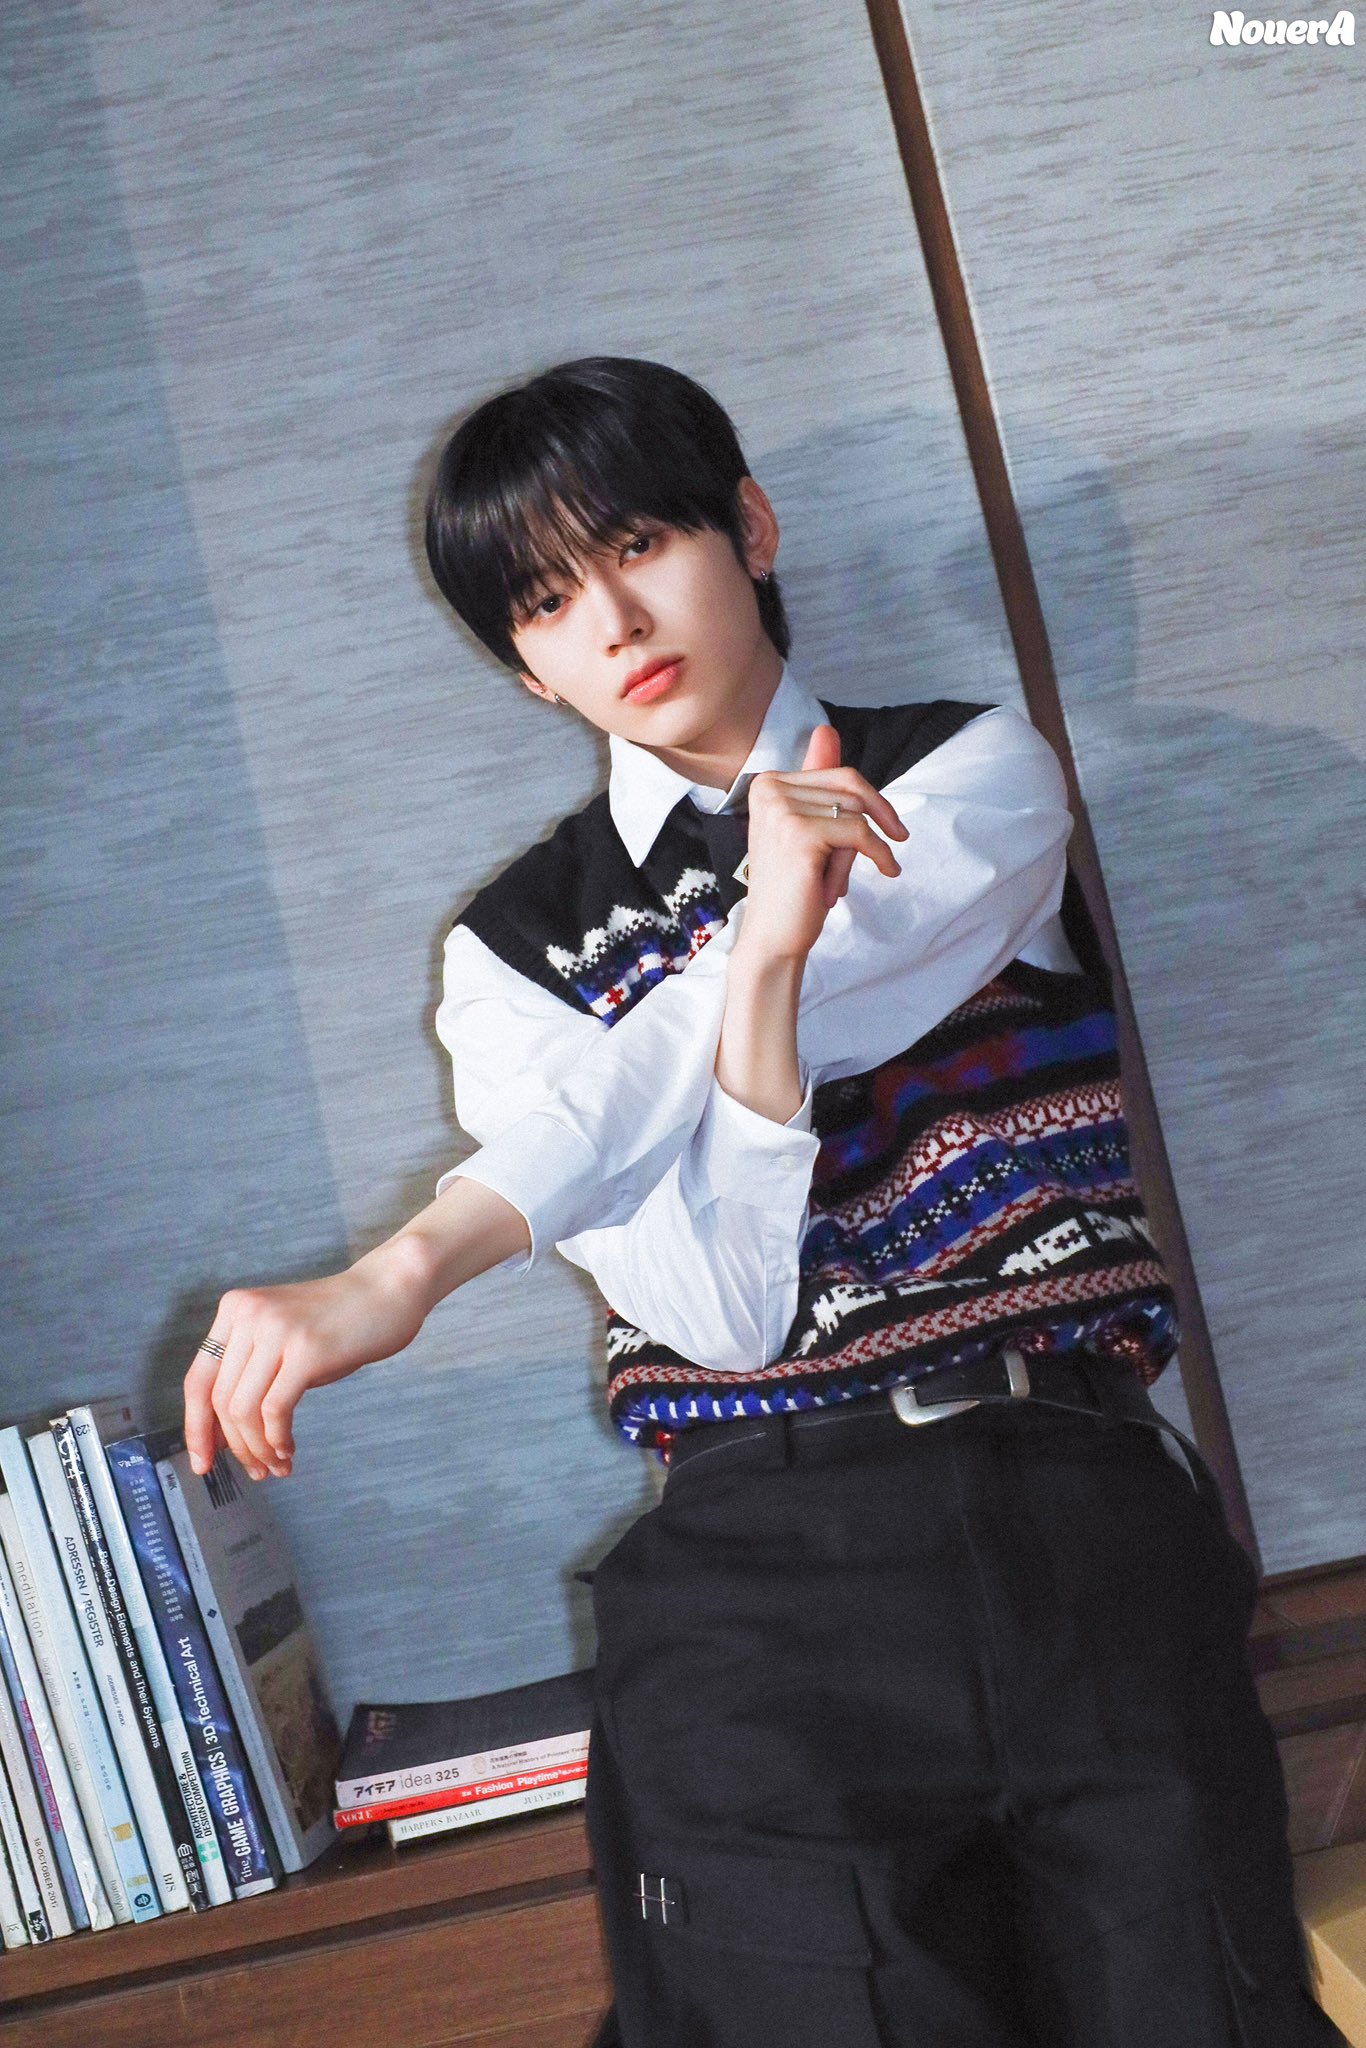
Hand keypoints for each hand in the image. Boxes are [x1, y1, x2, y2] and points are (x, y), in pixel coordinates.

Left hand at [183, 1238, 433, 1481]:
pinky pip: (275, 1410)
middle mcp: (249, 1315)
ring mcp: (277, 1330)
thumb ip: (252, 1370)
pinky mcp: (306, 1350)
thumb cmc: (339, 1320)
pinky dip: (277, 1440)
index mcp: (235, 1309)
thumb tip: (226, 1434)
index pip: (199, 1380)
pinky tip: (288, 1451)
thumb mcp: (282, 1335)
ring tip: (276, 1466)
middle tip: (255, 1472)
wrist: (389, 1288)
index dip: (196, 1428)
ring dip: (258, 1449)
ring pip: (244, 1410)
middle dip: (236, 1447)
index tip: (203, 1462)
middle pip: (221, 1401)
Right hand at [736, 723, 907, 966]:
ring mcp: (781, 810)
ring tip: (839, 879)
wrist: (773, 938)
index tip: (889, 830)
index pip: (839, 775)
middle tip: (881, 856)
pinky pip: (860, 833)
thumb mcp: (810, 828)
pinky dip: (879, 854)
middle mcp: (768, 789)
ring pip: (856, 812)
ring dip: (862, 849)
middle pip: (851, 788)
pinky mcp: (799, 834)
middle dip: (869, 823)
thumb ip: (819, 782)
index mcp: (767, 784)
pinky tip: (887, 870)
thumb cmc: (793, 888)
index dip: (870, 804)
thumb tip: (825, 729)